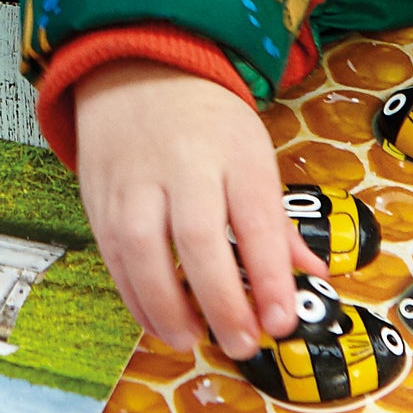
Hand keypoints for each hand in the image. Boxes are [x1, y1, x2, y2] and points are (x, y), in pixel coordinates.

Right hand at [73, 59, 321, 360]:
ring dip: (167, 306)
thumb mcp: (254, 156)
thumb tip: (313, 276)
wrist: (138, 68)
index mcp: (235, 154)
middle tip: (241, 343)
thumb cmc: (207, 122)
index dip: (270, 278)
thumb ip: (277, 224)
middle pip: (198, 240)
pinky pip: (112, 254)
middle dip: (221, 302)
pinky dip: (133, 295)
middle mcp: (183, 166)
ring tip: (191, 340)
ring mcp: (134, 181)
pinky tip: (154, 321)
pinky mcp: (100, 197)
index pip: (256, 222)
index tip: (281, 322)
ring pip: (143, 251)